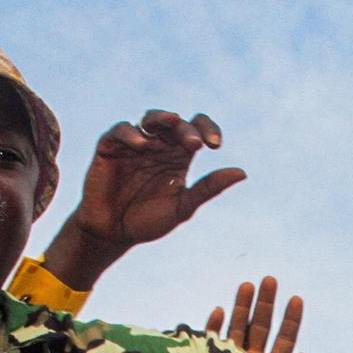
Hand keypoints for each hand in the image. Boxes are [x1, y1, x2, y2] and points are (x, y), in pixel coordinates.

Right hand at [75, 111, 244, 250]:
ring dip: (162, 118)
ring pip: (150, 118)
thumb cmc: (148, 221)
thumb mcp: (183, 207)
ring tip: (173, 122)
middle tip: (195, 144)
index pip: (197, 130)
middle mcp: (158, 145)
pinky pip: (121, 130)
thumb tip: (242, 173)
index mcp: (178, 156)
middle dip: (187, 129)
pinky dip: (132, 133)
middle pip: (176, 123)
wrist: (113, 234)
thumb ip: (208, 188)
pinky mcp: (110, 147)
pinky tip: (143, 145)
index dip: (208, 129)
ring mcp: (134, 144)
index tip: (215, 145)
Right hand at [202, 277, 306, 352]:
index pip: (285, 338)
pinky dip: (216, 328)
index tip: (297, 298)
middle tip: (270, 279)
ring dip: (242, 307)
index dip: (291, 319)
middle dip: (266, 303)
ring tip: (248, 284)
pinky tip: (220, 311)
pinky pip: (213, 343)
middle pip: (262, 326)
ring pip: (238, 329)